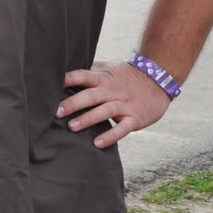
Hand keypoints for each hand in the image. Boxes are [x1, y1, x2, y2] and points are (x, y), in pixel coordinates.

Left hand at [59, 60, 173, 147]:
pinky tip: (98, 143)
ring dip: (88, 119)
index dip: (69, 78)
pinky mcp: (135, 118)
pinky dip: (110, 136)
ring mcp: (124, 105)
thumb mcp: (108, 69)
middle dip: (73, 103)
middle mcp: (112, 91)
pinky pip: (122, 128)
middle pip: (90, 96)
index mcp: (103, 78)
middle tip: (56, 112)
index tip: (53, 84)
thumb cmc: (126, 76)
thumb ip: (89, 72)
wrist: (159, 80)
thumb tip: (63, 74)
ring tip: (72, 127)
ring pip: (104, 112)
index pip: (83, 76)